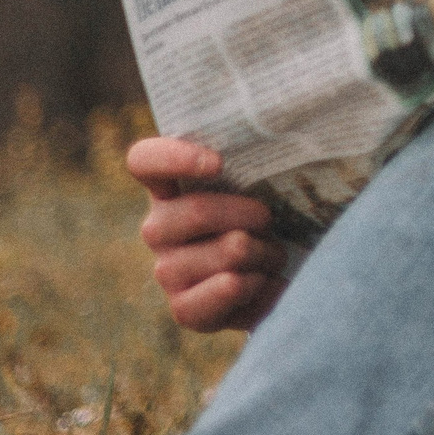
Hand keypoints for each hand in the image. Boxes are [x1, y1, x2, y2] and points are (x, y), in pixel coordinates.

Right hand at [128, 137, 288, 331]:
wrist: (269, 283)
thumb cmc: (265, 221)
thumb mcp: (261, 186)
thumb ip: (257, 161)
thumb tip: (289, 126)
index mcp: (170, 188)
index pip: (144, 161)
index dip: (174, 157)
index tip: (219, 163)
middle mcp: (158, 228)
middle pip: (198, 211)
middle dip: (254, 215)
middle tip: (269, 221)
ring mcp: (166, 270)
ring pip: (230, 249)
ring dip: (267, 252)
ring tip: (271, 256)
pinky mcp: (183, 308)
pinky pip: (228, 287)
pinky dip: (259, 284)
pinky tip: (261, 283)